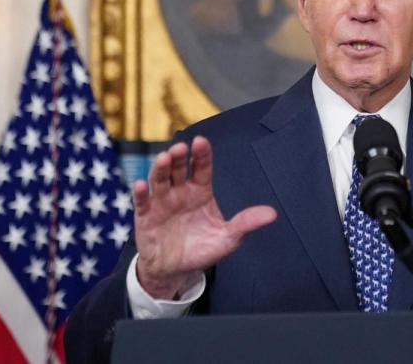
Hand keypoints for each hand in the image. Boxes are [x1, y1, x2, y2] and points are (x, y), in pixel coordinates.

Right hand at [132, 136, 276, 298]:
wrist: (176, 270)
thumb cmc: (202, 249)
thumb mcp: (228, 238)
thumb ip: (246, 223)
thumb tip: (272, 214)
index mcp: (200, 191)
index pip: (201, 168)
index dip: (201, 154)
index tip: (201, 142)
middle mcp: (180, 192)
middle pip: (178, 168)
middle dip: (178, 157)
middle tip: (180, 148)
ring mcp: (162, 202)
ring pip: (159, 180)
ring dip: (160, 168)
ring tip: (164, 158)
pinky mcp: (146, 217)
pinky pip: (142, 202)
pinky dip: (140, 193)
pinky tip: (141, 184)